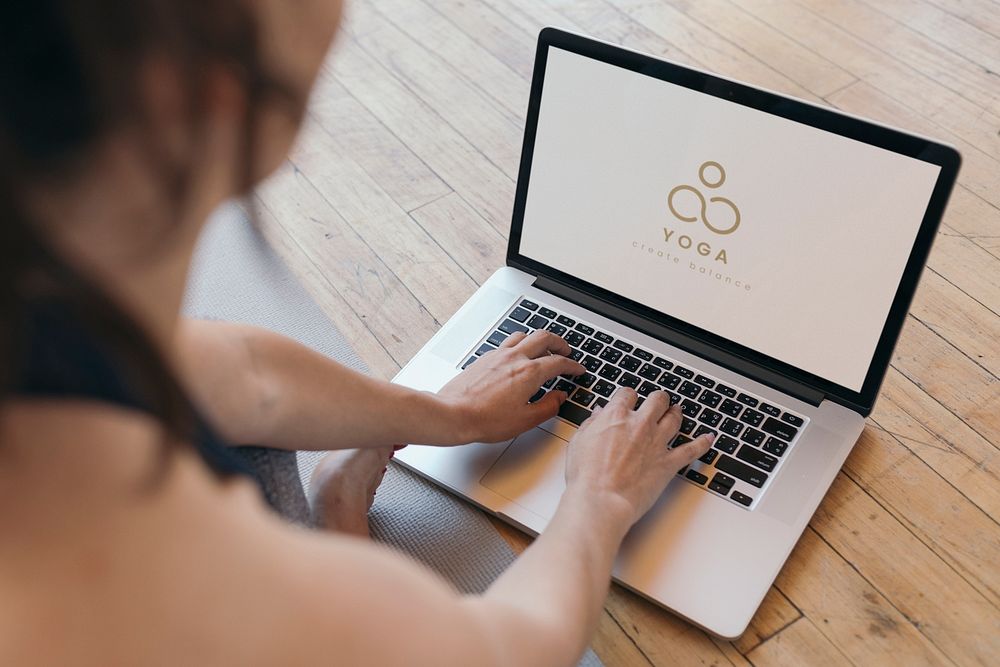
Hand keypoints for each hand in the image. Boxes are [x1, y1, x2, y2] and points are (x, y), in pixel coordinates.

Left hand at [438, 330, 585, 443]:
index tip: (577, 369)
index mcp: (529, 373)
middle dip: (559, 342)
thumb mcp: (525, 420)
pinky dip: (519, 344)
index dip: (573, 365)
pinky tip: (517, 355)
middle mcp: (515, 358)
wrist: (453, 414)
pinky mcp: (485, 358)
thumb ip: (548, 406)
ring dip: (538, 339)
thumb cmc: (485, 419)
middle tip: (566, 351)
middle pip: (544, 337)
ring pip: (524, 335)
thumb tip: (560, 397)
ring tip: (543, 348)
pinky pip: (507, 342)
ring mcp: (498, 355)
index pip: (559, 362)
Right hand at [565, 387, 713, 525]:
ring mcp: (657, 442)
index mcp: (616, 416)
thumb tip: (598, 415)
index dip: (628, 396)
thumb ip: (591, 424)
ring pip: (674, 419)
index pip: (627, 394)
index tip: (629, 400)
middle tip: (659, 401)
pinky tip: (708, 438)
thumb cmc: (586, 476)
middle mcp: (640, 424)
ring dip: (677, 413)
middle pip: (657, 400)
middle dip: (658, 399)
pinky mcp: (668, 463)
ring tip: (678, 411)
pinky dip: (702, 443)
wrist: (601, 500)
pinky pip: (692, 450)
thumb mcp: (579, 442)